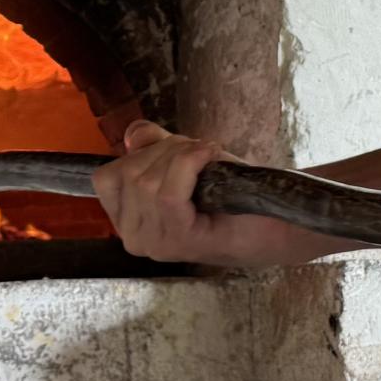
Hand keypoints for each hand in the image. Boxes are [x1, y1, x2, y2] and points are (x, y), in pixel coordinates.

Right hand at [90, 121, 304, 270]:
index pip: (106, 178)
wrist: (274, 218)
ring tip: (207, 157)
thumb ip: (152, 146)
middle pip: (128, 174)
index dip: (138, 154)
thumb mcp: (181, 160)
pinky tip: (210, 156)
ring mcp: (155, 245)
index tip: (174, 151)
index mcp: (128, 222)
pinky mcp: (179, 241)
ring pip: (148, 181)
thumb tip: (132, 136)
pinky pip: (168, 192)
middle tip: (198, 151)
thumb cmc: (230, 193)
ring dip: (181, 155)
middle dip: (165, 150)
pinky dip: (190, 164)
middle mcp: (134, 239)